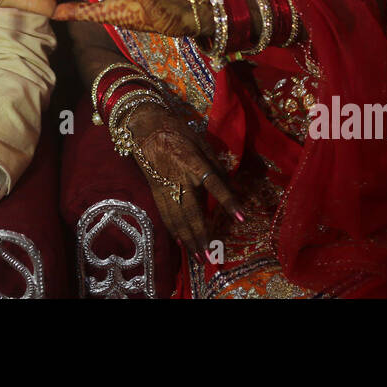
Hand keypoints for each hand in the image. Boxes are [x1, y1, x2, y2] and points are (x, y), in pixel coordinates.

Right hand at [122, 102, 244, 256]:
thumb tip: (234, 188)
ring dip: (188, 240)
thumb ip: (216, 166)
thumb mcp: (201, 143)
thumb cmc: (178, 133)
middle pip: (191, 211)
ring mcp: (164, 186)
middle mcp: (178, 177)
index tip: (242, 218)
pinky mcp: (156, 191)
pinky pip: (165, 215)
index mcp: (192, 161)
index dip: (228, 200)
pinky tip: (182, 244)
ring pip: (176, 218)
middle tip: (211, 257)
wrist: (145, 128)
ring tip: (199, 258)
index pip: (213, 183)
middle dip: (201, 235)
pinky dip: (174, 231)